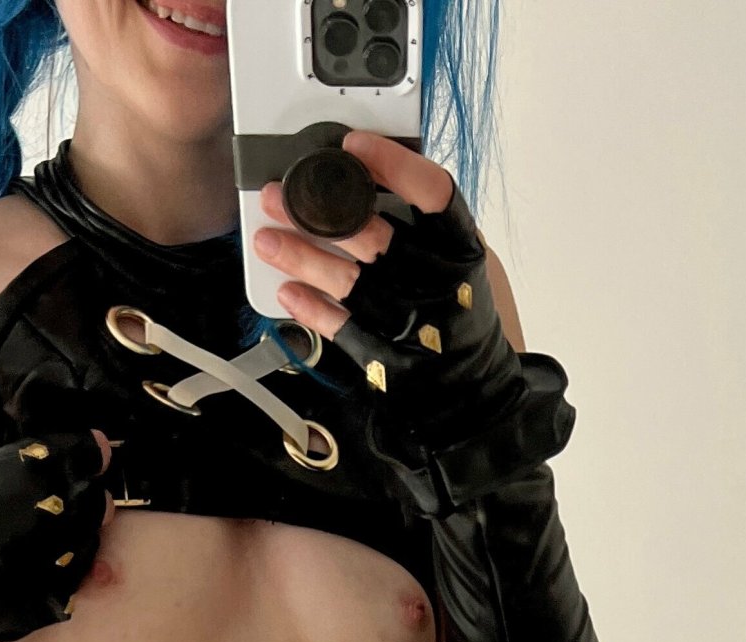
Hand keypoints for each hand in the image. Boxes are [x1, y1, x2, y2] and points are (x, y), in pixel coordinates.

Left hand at [254, 134, 572, 510]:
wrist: (478, 393)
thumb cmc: (464, 315)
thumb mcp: (465, 261)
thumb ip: (426, 225)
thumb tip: (370, 181)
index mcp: (463, 248)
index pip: (432, 192)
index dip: (391, 163)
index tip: (354, 145)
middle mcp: (436, 281)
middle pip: (372, 232)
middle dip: (317, 207)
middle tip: (280, 192)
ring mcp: (409, 321)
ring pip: (346, 279)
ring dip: (300, 255)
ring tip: (267, 238)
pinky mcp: (384, 357)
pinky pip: (339, 327)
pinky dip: (309, 307)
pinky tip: (286, 290)